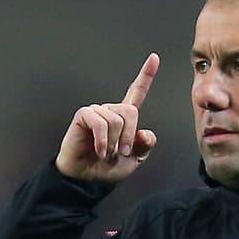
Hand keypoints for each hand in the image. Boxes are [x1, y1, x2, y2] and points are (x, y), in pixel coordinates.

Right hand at [55, 53, 158, 184]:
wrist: (87, 180)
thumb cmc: (107, 169)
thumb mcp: (134, 160)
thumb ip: (144, 145)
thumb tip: (146, 133)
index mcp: (124, 118)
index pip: (137, 93)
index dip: (146, 76)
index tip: (154, 58)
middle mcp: (111, 111)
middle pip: (131, 111)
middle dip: (129, 136)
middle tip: (121, 152)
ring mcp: (97, 112)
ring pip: (116, 119)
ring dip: (113, 143)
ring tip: (106, 153)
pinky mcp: (84, 116)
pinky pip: (101, 123)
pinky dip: (103, 141)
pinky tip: (99, 151)